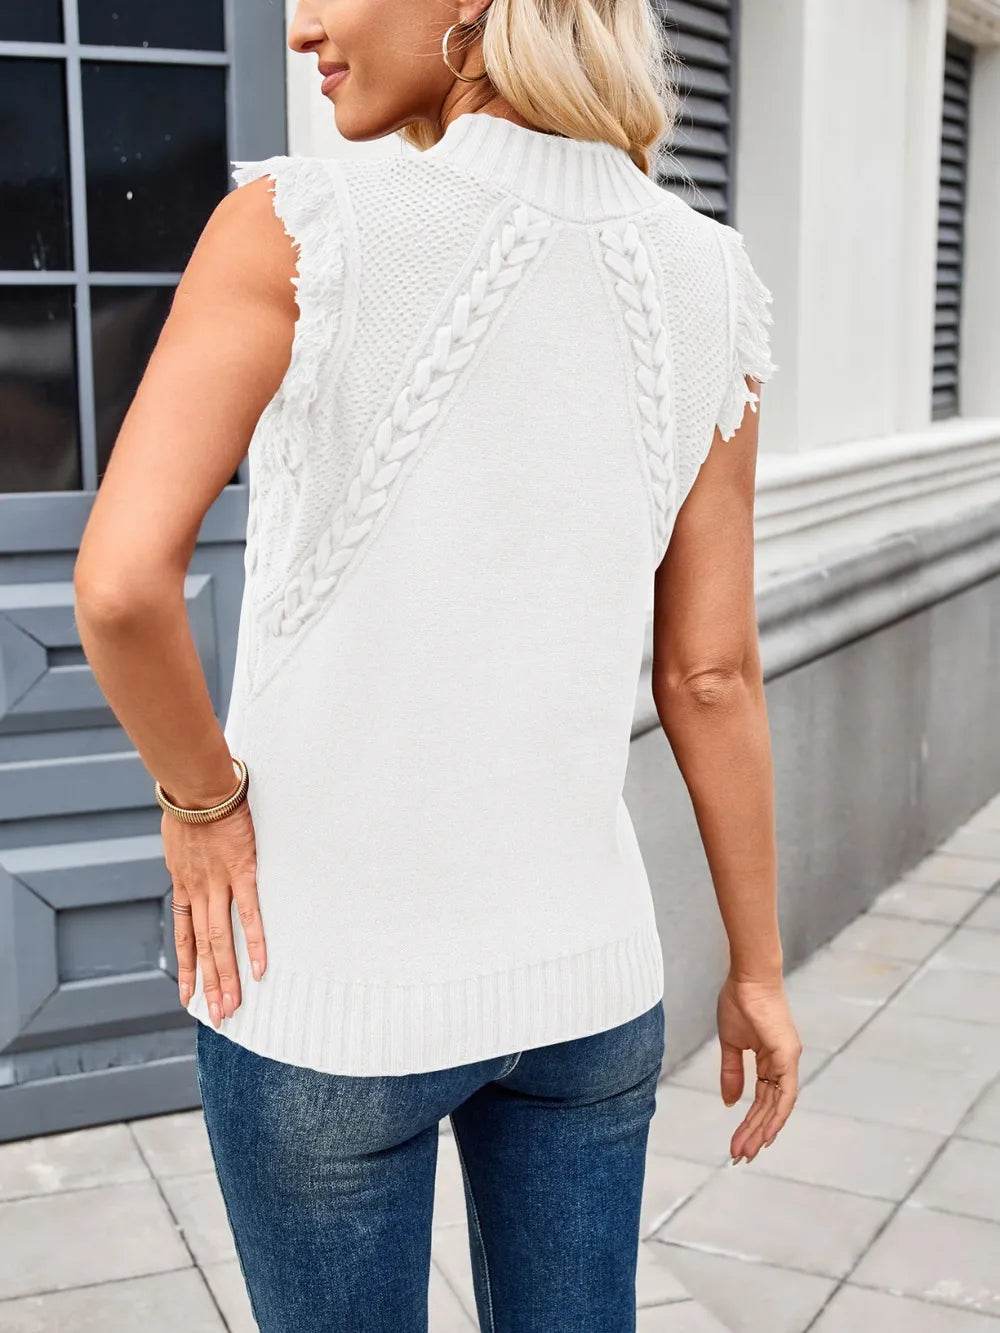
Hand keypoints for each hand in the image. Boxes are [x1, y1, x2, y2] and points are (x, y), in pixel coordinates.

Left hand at [162, 801, 265, 1026]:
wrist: (197, 787)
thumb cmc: (190, 805)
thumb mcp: (179, 839)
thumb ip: (187, 859)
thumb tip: (188, 864)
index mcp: (184, 885)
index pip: (184, 937)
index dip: (187, 968)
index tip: (188, 997)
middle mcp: (198, 892)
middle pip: (203, 948)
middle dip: (209, 985)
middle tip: (217, 1017)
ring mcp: (218, 885)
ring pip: (220, 940)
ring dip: (226, 977)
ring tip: (232, 1007)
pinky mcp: (241, 872)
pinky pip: (248, 914)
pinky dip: (253, 943)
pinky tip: (259, 968)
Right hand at [716, 971, 801, 1161]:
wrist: (747, 977)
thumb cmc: (739, 1001)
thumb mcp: (730, 1043)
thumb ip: (731, 1072)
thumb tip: (730, 1102)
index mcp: (770, 1060)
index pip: (761, 1098)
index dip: (749, 1121)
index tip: (736, 1142)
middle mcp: (783, 1064)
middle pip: (769, 1107)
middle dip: (753, 1133)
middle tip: (738, 1156)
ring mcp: (788, 1060)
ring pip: (778, 1105)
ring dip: (762, 1130)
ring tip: (746, 1152)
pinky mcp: (788, 1055)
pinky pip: (785, 1093)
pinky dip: (777, 1115)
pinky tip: (766, 1134)